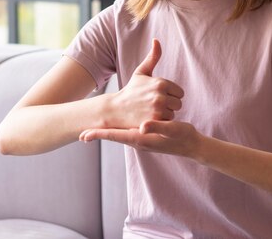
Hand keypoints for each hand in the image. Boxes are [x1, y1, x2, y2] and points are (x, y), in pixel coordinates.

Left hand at [80, 120, 201, 158]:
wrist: (192, 145)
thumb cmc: (183, 137)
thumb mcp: (172, 129)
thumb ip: (158, 127)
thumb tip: (142, 126)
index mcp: (140, 139)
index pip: (115, 136)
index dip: (99, 135)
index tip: (83, 136)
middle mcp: (138, 140)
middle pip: (113, 137)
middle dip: (98, 134)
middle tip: (79, 134)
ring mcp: (140, 139)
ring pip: (118, 135)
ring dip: (105, 133)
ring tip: (91, 130)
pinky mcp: (144, 136)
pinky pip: (125, 133)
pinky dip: (116, 131)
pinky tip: (113, 125)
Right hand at [107, 39, 183, 128]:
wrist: (116, 109)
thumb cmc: (131, 90)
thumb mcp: (141, 72)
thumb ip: (152, 57)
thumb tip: (156, 40)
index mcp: (161, 82)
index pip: (180, 92)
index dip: (171, 95)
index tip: (158, 96)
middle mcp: (161, 95)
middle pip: (178, 104)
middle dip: (169, 106)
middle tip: (154, 105)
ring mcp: (158, 109)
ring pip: (173, 114)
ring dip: (165, 115)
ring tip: (151, 111)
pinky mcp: (154, 121)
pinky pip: (167, 123)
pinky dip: (160, 123)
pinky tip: (150, 118)